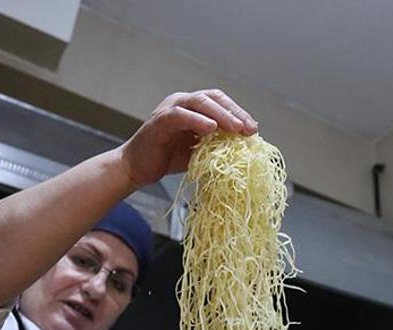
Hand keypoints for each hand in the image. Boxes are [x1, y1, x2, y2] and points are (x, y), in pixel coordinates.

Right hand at [118, 89, 258, 186]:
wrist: (138, 168)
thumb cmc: (168, 158)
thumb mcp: (200, 149)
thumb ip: (218, 142)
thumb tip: (246, 144)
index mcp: (194, 107)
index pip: (221, 102)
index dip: (239, 113)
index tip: (254, 129)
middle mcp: (182, 102)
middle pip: (213, 98)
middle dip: (234, 112)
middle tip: (249, 129)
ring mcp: (170, 108)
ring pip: (199, 102)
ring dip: (221, 115)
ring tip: (236, 128)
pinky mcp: (159, 120)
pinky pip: (180, 116)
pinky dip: (197, 120)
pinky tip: (211, 128)